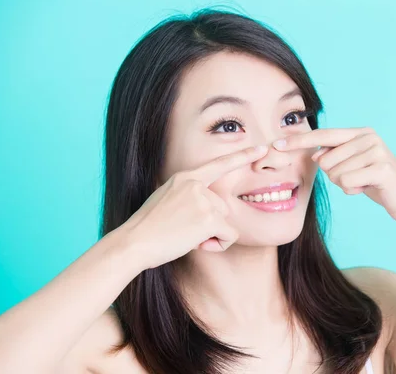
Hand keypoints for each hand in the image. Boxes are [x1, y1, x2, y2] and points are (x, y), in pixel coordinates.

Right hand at [115, 145, 268, 269]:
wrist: (134, 243)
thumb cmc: (148, 229)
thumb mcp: (166, 202)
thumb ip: (187, 197)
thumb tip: (209, 209)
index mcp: (184, 178)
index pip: (219, 164)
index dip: (242, 156)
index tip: (262, 149)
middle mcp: (195, 184)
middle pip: (224, 207)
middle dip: (212, 224)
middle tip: (186, 232)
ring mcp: (203, 200)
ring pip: (227, 222)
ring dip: (214, 236)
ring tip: (187, 238)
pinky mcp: (209, 218)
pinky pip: (230, 236)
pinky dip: (219, 245)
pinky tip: (197, 245)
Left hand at [273, 128, 395, 226]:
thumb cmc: (377, 185)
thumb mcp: (353, 167)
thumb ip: (335, 157)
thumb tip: (316, 156)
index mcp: (360, 133)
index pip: (322, 136)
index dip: (299, 141)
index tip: (276, 145)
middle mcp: (368, 136)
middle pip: (325, 160)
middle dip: (335, 176)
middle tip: (357, 179)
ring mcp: (376, 150)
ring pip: (334, 173)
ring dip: (346, 184)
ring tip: (365, 183)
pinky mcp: (381, 168)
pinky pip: (346, 182)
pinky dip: (353, 190)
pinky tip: (369, 189)